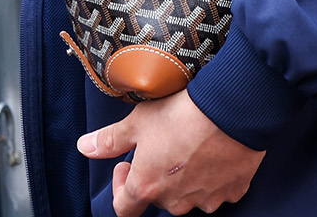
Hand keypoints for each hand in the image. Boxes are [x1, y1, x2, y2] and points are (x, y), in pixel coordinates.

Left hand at [78, 88, 264, 216]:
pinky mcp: (231, 192)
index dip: (119, 187)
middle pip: (158, 198)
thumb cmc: (180, 114)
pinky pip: (215, 190)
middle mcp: (175, 202)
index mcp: (147, 187)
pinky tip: (212, 151)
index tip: (126, 163)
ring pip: (187, 196)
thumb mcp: (136, 122)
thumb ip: (109, 140)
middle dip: (154, 176)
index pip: (123, 209)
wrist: (232, 110)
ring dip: (183, 178)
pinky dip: (211, 177)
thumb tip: (84, 147)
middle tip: (160, 146)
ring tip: (188, 145)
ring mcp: (205, 200)